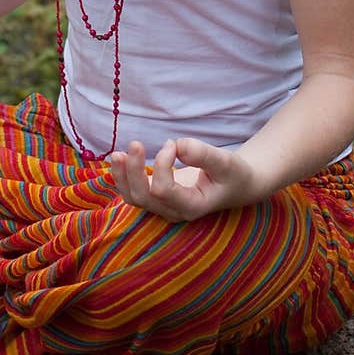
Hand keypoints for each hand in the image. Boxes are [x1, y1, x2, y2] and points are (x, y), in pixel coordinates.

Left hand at [109, 137, 257, 221]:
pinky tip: (119, 159)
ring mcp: (164, 207)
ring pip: (133, 197)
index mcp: (192, 207)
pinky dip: (123, 177)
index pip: (163, 191)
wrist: (235, 184)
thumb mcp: (226, 162)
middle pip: (143, 197)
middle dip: (134, 171)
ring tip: (117, 154)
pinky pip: (133, 192)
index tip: (172, 143)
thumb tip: (178, 146)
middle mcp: (174, 211)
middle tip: (136, 143)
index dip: (162, 165)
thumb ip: (204, 155)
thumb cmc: (233, 174)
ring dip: (122, 176)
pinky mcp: (157, 198)